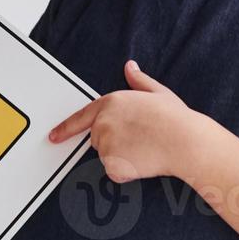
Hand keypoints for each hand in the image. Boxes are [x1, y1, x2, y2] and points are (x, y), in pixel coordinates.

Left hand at [47, 60, 204, 183]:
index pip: (80, 117)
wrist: (185, 141)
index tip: (53, 136)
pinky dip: (127, 172)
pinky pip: (115, 172)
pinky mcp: (111, 164)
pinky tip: (144, 161)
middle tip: (141, 137)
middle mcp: (103, 123)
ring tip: (146, 148)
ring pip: (108, 157)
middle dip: (115, 141)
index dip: (65, 128)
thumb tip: (130, 67)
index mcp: (110, 102)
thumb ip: (139, 80)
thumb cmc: (175, 118)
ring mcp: (105, 144)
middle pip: (98, 139)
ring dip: (122, 157)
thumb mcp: (158, 92)